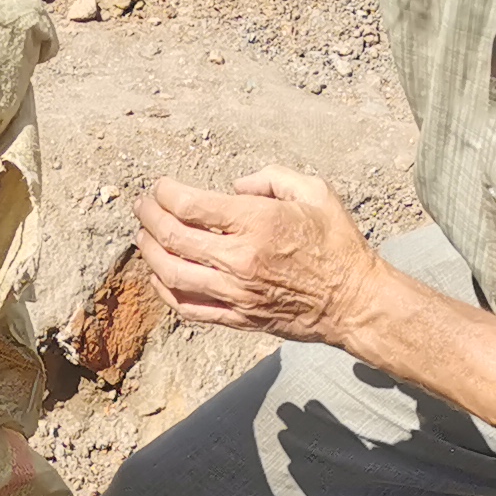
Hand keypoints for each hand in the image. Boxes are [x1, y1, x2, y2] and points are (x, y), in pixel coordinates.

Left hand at [132, 168, 380, 346]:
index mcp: (257, 223)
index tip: (160, 187)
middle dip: (149, 217)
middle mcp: (240, 260)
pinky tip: (158, 276)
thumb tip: (234, 185)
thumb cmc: (338, 244)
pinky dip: (165, 292)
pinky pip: (188, 308)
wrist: (352, 302)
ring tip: (144, 237)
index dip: (165, 193)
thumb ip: (272, 177)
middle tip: (142, 207)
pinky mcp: (237, 317)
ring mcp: (235, 293)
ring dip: (150, 253)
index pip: (191, 205)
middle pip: (173, 238)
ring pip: (173, 274)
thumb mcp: (315, 191)